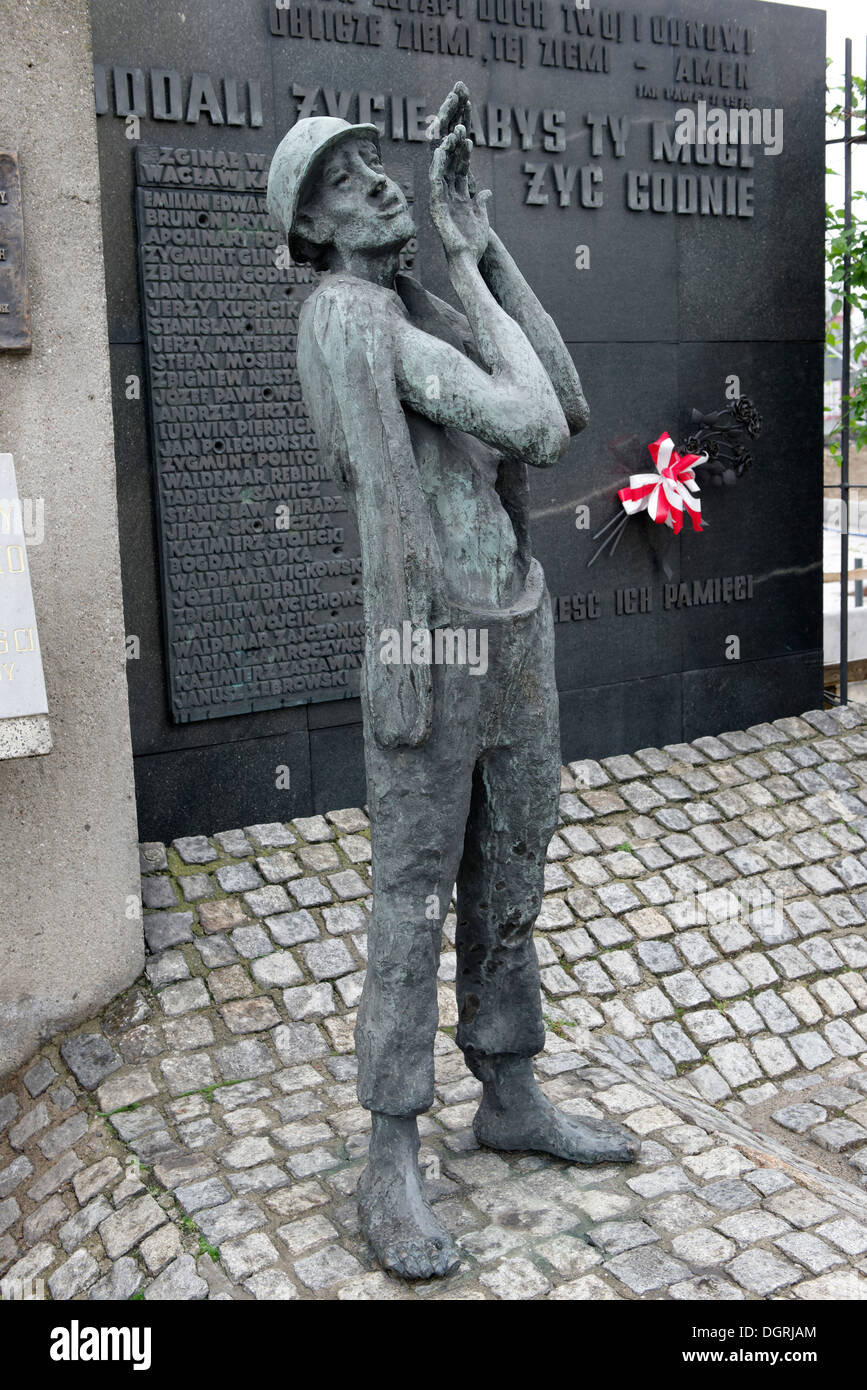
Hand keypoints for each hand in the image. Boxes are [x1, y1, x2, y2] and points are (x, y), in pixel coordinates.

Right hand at [429, 124, 491, 262]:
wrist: (466, 260)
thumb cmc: (472, 243)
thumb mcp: (481, 218)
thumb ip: (481, 202)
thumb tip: (486, 191)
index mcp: (457, 197)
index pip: (460, 170)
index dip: (464, 154)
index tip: (470, 137)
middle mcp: (447, 196)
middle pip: (450, 165)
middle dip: (455, 146)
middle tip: (460, 127)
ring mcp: (440, 199)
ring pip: (442, 168)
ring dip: (448, 150)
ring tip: (455, 132)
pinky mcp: (436, 205)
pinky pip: (436, 180)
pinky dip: (439, 164)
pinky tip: (444, 149)